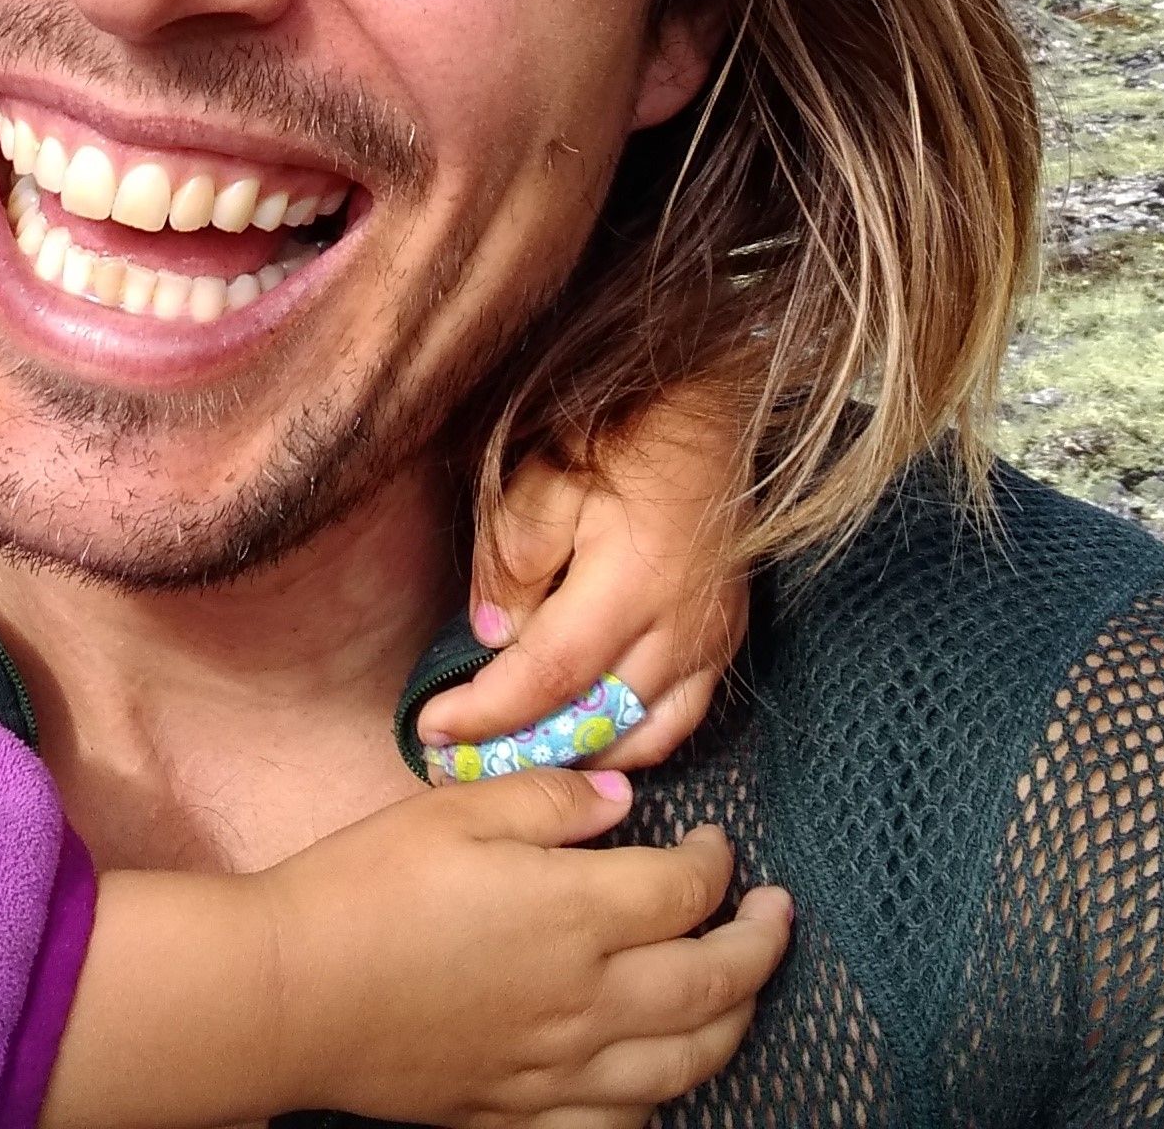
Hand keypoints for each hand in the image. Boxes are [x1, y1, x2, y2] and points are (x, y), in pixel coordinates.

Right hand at [262, 771, 790, 1126]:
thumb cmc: (366, 888)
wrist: (291, 993)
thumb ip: (552, 799)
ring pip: (687, 1063)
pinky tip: (658, 1073)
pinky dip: (660, 1099)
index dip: (717, 861)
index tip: (714, 843)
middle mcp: (587, 1000)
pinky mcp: (521, 1114)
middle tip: (774, 916)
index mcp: (576, 913)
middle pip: (715, 983)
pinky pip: (621, 1124)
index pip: (687, 889)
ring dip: (732, 1024)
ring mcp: (559, 1069)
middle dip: (759, 945)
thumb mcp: (457, 808)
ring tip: (740, 991)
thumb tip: (622, 802)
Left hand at [421, 384, 751, 770]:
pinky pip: (684, 713)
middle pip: (602, 723)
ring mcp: (715, 635)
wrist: (705, 401)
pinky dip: (635, 736)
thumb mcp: (541, 477)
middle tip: (468, 763)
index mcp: (630, 586)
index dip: (488, 714)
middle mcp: (682, 628)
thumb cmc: (614, 431)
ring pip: (651, 735)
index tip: (432, 730)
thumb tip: (493, 640)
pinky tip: (591, 732)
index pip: (549, 678)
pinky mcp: (731, 632)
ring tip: (525, 755)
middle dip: (529, 751)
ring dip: (587, 757)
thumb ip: (512, 562)